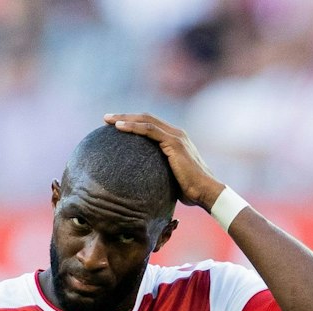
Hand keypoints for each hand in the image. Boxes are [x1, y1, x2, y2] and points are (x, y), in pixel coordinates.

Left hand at [103, 113, 222, 212]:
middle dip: (125, 116)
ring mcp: (176, 136)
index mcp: (175, 140)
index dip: (133, 123)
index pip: (151, 126)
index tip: (116, 126)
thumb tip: (143, 186)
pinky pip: (149, 130)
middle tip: (107, 119)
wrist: (206, 192)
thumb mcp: (170, 180)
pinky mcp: (174, 143)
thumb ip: (159, 174)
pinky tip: (119, 128)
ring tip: (108, 120)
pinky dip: (133, 127)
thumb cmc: (190, 191)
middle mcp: (176, 134)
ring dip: (125, 118)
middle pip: (146, 118)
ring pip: (146, 121)